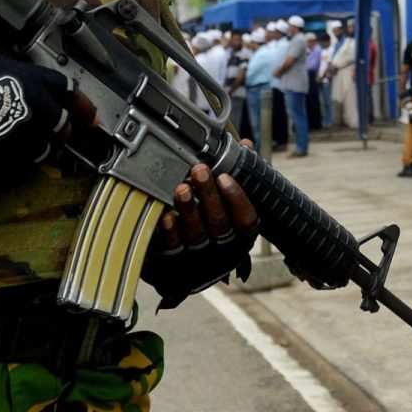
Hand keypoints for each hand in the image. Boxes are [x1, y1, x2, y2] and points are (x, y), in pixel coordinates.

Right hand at [0, 44, 85, 185]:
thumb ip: (18, 75)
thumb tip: (22, 82)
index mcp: (34, 79)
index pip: (70, 91)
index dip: (83, 105)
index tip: (90, 115)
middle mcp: (35, 105)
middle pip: (64, 123)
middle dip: (66, 130)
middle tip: (66, 135)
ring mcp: (22, 130)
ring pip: (49, 146)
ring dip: (50, 148)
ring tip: (49, 151)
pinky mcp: (6, 150)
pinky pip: (27, 159)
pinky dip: (29, 159)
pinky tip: (23, 157)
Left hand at [148, 153, 261, 308]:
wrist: (192, 266)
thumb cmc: (217, 221)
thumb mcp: (232, 202)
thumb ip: (239, 174)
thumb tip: (244, 144)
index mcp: (242, 233)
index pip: (246, 217)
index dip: (236, 197)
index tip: (224, 176)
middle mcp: (224, 246)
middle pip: (219, 221)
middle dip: (208, 194)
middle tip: (199, 170)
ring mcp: (201, 255)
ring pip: (197, 232)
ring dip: (189, 209)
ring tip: (182, 188)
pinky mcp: (176, 261)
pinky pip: (173, 246)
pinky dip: (170, 231)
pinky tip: (166, 215)